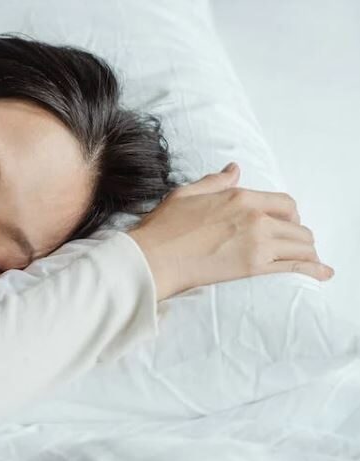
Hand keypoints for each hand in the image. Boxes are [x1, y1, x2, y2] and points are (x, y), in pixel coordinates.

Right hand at [127, 162, 333, 299]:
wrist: (153, 258)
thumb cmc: (163, 228)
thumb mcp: (187, 193)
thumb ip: (215, 182)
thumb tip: (234, 170)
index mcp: (240, 196)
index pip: (285, 203)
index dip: (290, 215)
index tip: (286, 224)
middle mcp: (255, 217)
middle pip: (297, 226)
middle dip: (298, 236)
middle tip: (293, 246)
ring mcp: (258, 242)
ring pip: (301, 246)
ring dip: (306, 253)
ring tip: (307, 261)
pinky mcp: (254, 267)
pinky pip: (295, 266)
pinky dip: (313, 270)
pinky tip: (323, 273)